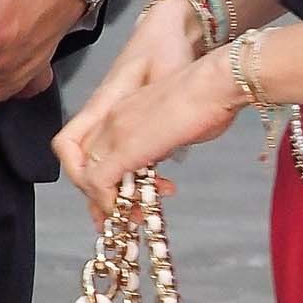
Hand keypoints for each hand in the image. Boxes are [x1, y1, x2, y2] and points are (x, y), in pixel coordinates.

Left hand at [56, 24, 242, 224]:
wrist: (215, 85)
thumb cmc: (209, 100)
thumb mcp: (177, 123)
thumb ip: (163, 139)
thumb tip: (165, 153)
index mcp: (124, 110)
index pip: (98, 150)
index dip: (107, 177)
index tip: (127, 197)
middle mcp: (112, 119)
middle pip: (87, 165)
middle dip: (103, 196)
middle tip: (126, 215)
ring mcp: (115, 132)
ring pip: (88, 176)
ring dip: (109, 204)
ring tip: (135, 217)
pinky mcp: (123, 149)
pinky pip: (99, 183)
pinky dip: (108, 203)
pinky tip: (131, 212)